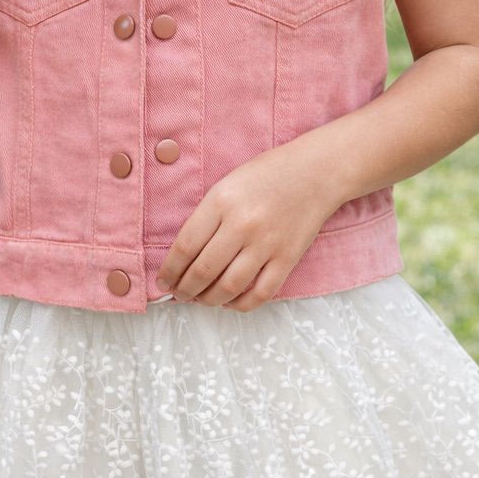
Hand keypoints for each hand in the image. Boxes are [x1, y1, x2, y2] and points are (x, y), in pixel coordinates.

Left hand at [155, 138, 342, 310]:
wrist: (316, 172)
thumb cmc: (266, 175)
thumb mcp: (227, 184)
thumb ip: (206, 216)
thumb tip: (184, 256)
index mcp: (222, 201)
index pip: (186, 246)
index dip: (170, 269)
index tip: (163, 281)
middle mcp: (243, 224)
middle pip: (203, 271)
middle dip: (184, 289)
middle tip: (178, 294)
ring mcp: (267, 244)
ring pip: (229, 287)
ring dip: (208, 300)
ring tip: (199, 299)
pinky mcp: (288, 259)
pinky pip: (260, 294)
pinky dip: (240, 305)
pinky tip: (229, 302)